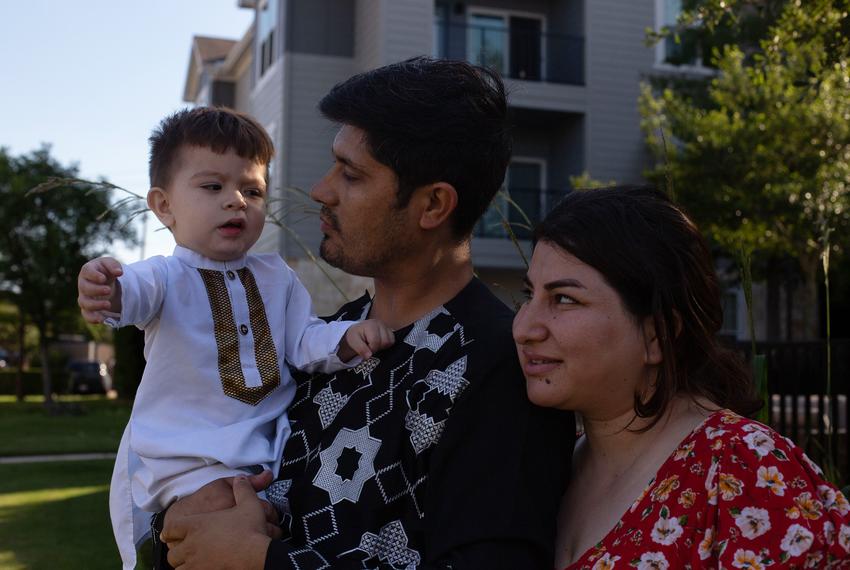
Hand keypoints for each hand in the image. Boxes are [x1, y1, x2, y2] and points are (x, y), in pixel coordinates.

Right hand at [77, 257, 122, 322]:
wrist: (105, 280)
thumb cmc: (106, 270)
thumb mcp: (110, 264)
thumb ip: (114, 265)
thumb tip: (119, 272)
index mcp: (88, 271)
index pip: (87, 271)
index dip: (94, 275)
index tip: (103, 278)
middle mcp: (83, 284)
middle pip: (85, 288)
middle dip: (96, 290)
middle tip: (108, 290)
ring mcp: (84, 296)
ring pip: (84, 303)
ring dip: (95, 305)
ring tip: (108, 304)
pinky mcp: (88, 308)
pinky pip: (86, 315)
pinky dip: (92, 318)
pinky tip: (102, 319)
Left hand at [163, 476, 277, 569]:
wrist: (256, 555)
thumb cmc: (250, 531)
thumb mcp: (249, 504)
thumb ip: (242, 488)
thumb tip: (240, 479)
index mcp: (198, 525)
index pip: (172, 528)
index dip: (170, 530)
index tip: (169, 533)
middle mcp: (192, 545)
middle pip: (173, 552)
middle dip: (176, 551)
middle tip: (181, 550)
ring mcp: (196, 563)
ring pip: (178, 567)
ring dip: (182, 564)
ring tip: (189, 562)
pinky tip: (199, 569)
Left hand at [338, 318, 394, 360]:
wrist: (357, 331)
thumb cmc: (355, 335)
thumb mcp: (353, 342)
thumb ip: (361, 349)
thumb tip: (369, 356)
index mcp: (371, 325)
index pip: (376, 342)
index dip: (371, 349)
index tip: (366, 349)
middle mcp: (381, 324)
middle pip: (385, 342)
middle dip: (377, 347)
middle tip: (370, 347)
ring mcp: (387, 326)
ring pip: (390, 342)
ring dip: (383, 346)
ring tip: (374, 345)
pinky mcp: (390, 330)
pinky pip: (393, 341)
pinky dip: (387, 345)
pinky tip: (379, 343)